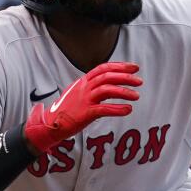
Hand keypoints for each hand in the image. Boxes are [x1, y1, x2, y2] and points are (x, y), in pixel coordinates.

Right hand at [24, 62, 141, 152]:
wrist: (51, 124)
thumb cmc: (67, 110)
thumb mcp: (78, 93)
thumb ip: (91, 87)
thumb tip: (106, 83)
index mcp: (83, 82)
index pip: (103, 68)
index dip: (119, 66)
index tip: (134, 67)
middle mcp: (84, 88)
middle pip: (106, 77)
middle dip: (125, 77)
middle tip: (139, 81)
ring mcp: (84, 100)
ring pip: (106, 90)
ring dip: (124, 92)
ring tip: (136, 96)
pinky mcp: (85, 113)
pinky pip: (104, 109)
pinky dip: (117, 109)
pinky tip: (128, 110)